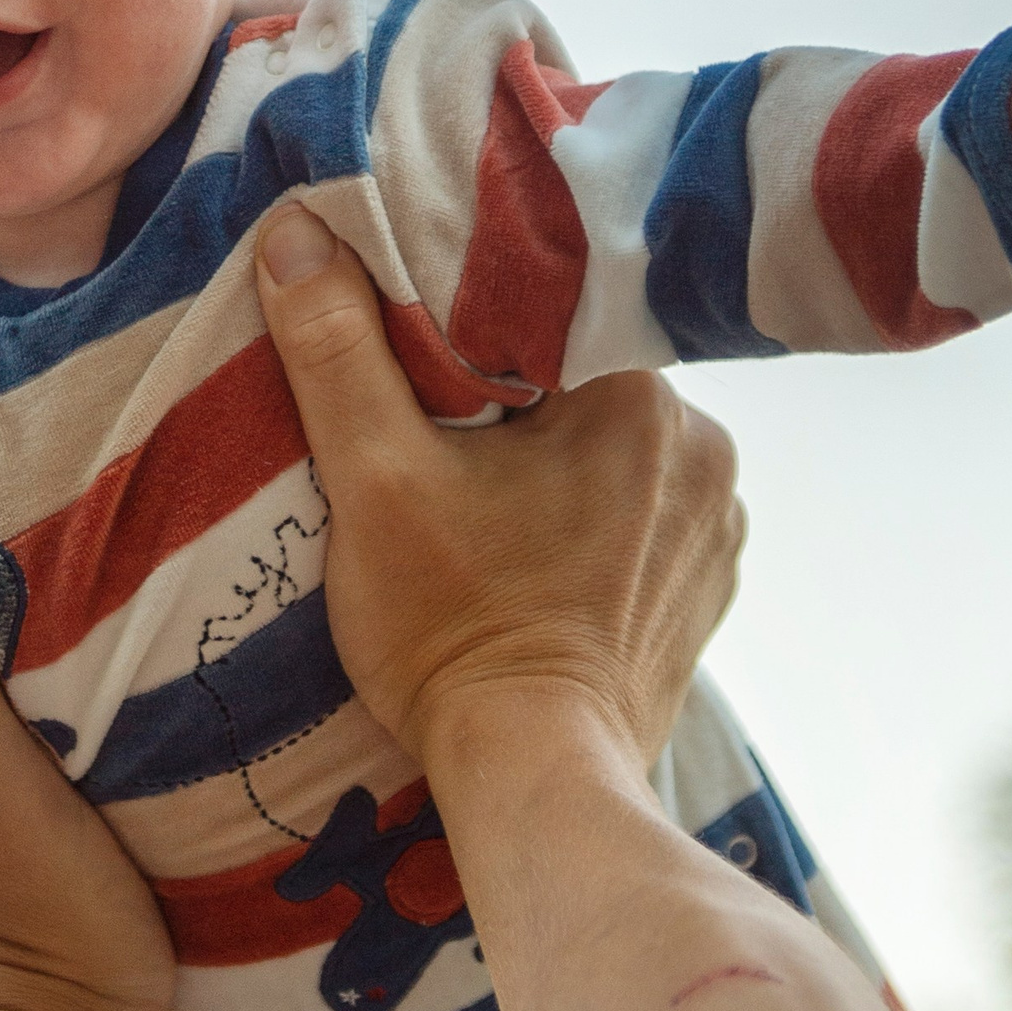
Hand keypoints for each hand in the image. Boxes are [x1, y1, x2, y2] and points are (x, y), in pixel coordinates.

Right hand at [253, 205, 744, 773]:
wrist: (534, 779)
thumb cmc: (452, 629)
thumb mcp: (373, 481)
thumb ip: (337, 350)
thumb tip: (297, 231)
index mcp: (638, 397)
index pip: (547, 311)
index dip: (472, 324)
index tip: (414, 354)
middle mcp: (702, 449)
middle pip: (579, 381)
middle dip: (510, 401)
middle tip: (434, 437)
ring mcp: (714, 527)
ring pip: (611, 450)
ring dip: (553, 463)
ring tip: (482, 503)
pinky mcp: (705, 591)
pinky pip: (641, 518)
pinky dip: (589, 523)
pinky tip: (532, 553)